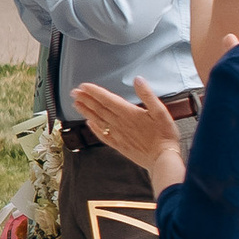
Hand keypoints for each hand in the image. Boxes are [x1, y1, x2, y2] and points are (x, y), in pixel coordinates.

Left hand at [72, 75, 186, 187]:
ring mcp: (117, 135)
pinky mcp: (118, 145)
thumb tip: (138, 80)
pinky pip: (102, 135)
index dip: (94, 92)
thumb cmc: (164, 135)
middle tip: (74, 92)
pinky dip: (94, 128)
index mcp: (129, 113)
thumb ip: (147, 94)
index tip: (84, 86)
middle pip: (99, 108)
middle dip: (85, 99)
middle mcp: (119, 123)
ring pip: (97, 120)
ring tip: (76, 104)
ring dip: (86, 111)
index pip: (107, 99)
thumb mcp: (160, 111)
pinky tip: (89, 124)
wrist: (162, 158)